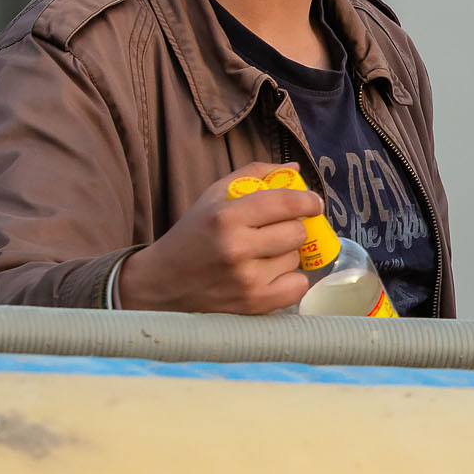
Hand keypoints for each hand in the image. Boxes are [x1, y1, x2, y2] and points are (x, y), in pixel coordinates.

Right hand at [115, 162, 319, 314]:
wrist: (160, 283)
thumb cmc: (193, 235)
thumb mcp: (213, 196)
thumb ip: (253, 175)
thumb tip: (295, 169)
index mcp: (226, 217)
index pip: (286, 202)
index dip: (308, 200)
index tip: (313, 203)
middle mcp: (237, 248)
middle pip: (297, 232)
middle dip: (293, 227)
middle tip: (278, 230)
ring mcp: (247, 280)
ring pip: (296, 259)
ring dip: (286, 254)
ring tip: (263, 254)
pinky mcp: (254, 304)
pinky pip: (297, 286)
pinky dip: (290, 280)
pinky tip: (271, 274)